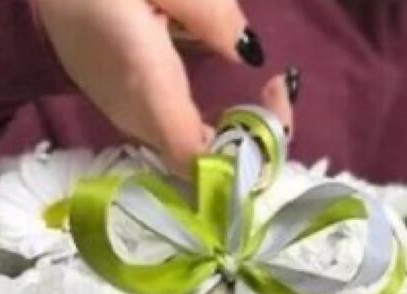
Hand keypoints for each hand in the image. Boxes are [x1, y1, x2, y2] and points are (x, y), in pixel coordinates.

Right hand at [33, 0, 295, 173]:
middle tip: (279, 95)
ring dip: (235, 136)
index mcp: (145, 86)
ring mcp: (129, 120)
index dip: (241, 155)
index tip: (270, 102)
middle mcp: (137, 118)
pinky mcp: (128, 113)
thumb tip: (249, 51)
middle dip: (249, 146)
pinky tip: (229, 97)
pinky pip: (178, 138)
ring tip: (265, 94)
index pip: (195, 160)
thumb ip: (208, 13)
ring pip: (190, 155)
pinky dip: (213, 128)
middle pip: (198, 166)